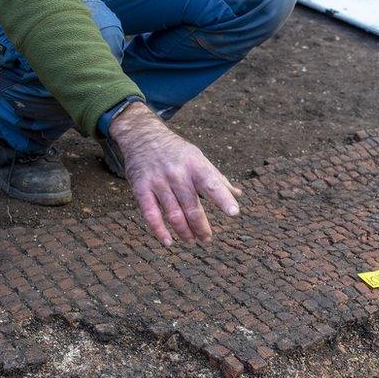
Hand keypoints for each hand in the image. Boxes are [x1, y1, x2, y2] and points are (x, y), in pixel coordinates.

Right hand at [109, 102, 242, 246]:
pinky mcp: (140, 189)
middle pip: (192, 207)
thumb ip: (217, 178)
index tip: (234, 213)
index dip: (223, 199)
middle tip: (207, 239)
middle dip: (201, 227)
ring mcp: (158, 182)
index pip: (212, 184)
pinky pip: (150, 214)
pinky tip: (168, 241)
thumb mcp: (198, 158)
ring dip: (184, 232)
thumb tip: (238, 194)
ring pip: (173, 214)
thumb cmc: (177, 151)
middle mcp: (177, 173)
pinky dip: (159, 231)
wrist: (142, 135)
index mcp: (195, 165)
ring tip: (192, 241)